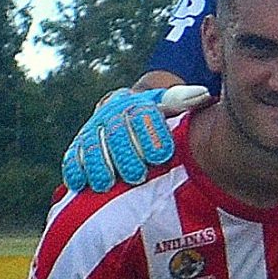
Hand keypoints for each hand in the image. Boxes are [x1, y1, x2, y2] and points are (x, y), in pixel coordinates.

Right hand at [62, 86, 205, 192]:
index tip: (161, 156)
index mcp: (136, 102)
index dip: (149, 135)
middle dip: (125, 155)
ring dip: (99, 165)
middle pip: (115, 133)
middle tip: (136, 176)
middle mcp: (111, 114)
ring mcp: (93, 130)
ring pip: (92, 145)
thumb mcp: (173, 107)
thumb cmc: (160, 118)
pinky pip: (74, 155)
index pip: (141, 114)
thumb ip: (184, 101)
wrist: (134, 122)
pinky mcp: (80, 146)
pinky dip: (75, 168)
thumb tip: (203, 94)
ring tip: (106, 184)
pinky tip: (78, 182)